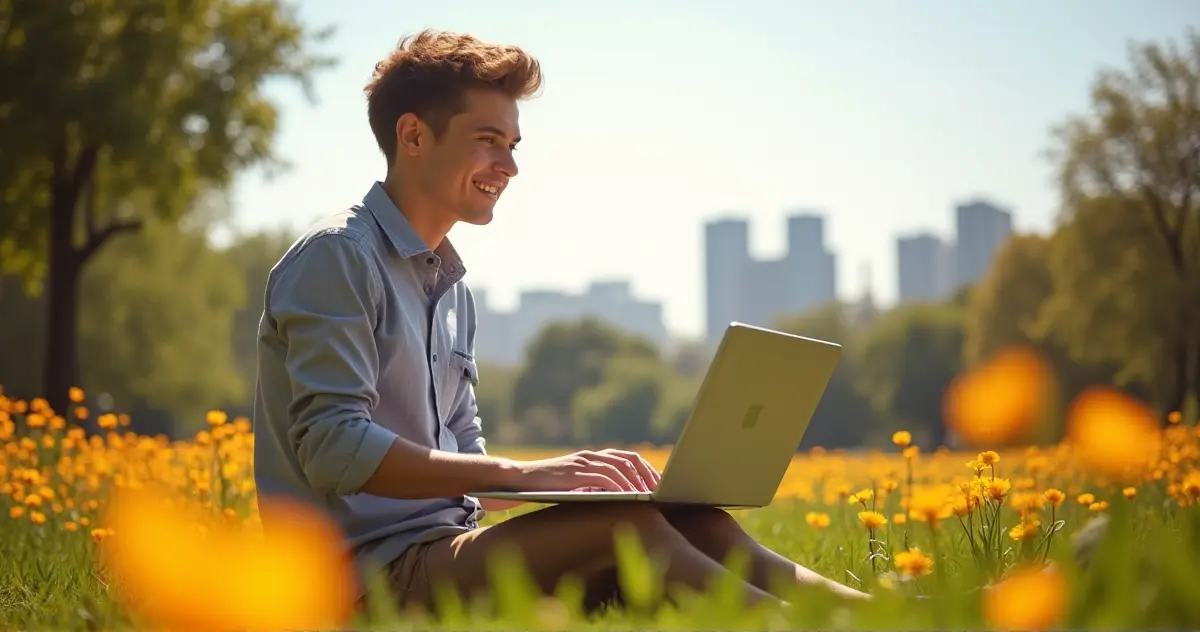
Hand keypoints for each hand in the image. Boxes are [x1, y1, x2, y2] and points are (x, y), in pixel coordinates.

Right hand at [516, 449, 661, 492]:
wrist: (519, 479)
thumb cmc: (546, 487)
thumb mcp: (575, 485)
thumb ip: (593, 486)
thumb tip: (617, 499)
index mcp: (592, 458)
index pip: (627, 457)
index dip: (645, 468)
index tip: (658, 482)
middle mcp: (590, 457)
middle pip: (628, 459)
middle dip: (646, 474)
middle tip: (659, 489)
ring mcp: (582, 463)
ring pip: (619, 467)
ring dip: (635, 481)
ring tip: (646, 494)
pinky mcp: (575, 473)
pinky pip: (603, 477)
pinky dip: (618, 486)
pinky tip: (627, 495)